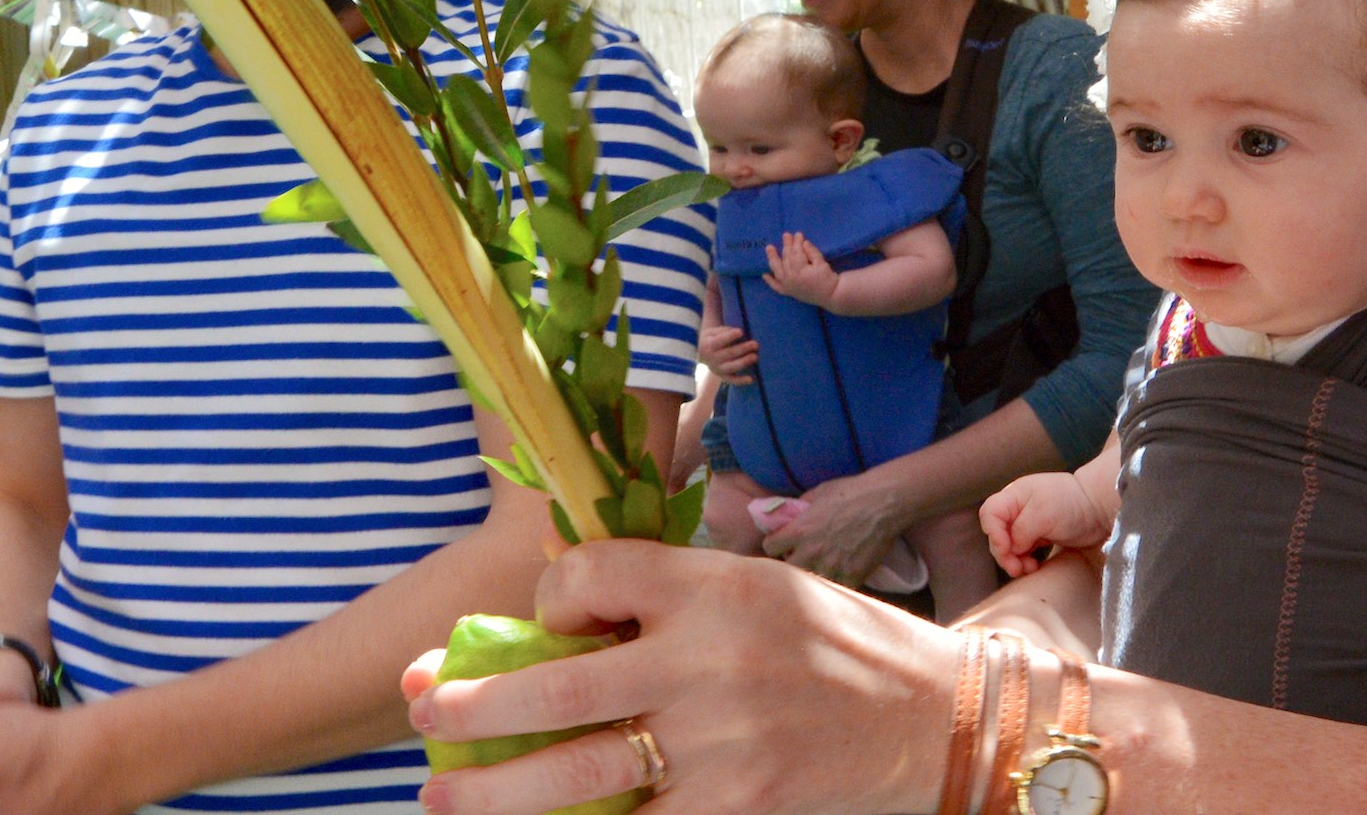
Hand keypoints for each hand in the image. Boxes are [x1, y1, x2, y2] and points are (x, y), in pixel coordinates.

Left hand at [404, 541, 958, 814]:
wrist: (943, 720)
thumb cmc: (839, 649)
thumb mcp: (759, 589)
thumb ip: (673, 599)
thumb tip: (560, 617)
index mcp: (713, 584)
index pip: (587, 575)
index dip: (548, 600)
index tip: (540, 625)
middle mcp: (709, 659)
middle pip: (554, 686)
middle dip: (470, 708)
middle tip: (424, 717)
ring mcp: (721, 744)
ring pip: (575, 776)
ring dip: (493, 794)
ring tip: (443, 801)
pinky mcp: (738, 811)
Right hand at [696, 321, 757, 383]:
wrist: (703, 353)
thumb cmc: (713, 338)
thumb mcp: (712, 331)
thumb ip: (723, 331)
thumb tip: (738, 332)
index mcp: (708, 345)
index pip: (720, 340)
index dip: (730, 336)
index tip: (741, 331)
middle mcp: (712, 358)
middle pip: (729, 353)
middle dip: (743, 348)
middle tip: (755, 344)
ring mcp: (717, 369)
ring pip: (732, 366)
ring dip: (744, 362)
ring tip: (755, 356)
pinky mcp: (723, 376)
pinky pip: (732, 380)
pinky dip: (741, 381)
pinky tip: (751, 379)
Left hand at [758, 469, 907, 587]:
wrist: (883, 503)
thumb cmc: (851, 492)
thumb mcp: (818, 493)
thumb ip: (800, 508)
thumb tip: (790, 515)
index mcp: (799, 531)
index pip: (769, 547)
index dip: (774, 544)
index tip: (781, 543)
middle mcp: (811, 552)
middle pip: (788, 570)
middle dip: (792, 563)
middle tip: (801, 556)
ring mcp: (832, 566)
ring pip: (812, 581)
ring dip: (814, 573)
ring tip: (823, 563)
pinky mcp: (852, 576)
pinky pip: (837, 586)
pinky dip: (838, 580)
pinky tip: (842, 569)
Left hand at [763, 233, 839, 307]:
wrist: (831, 296)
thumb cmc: (828, 278)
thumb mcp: (821, 263)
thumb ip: (811, 252)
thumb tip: (803, 243)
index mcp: (799, 270)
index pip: (796, 253)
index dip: (796, 243)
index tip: (798, 234)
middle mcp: (790, 278)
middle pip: (786, 258)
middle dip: (786, 246)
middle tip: (786, 235)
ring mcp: (787, 286)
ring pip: (777, 270)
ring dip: (773, 258)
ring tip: (769, 248)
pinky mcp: (788, 292)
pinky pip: (776, 287)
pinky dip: (770, 281)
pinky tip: (764, 275)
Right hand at [980, 474, 1110, 577]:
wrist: (1098, 507)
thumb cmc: (1071, 503)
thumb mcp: (1043, 513)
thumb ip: (1021, 530)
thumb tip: (1011, 548)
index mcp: (1013, 496)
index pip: (989, 514)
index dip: (993, 534)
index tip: (1007, 549)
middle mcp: (1016, 510)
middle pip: (996, 534)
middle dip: (1004, 553)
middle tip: (1017, 568)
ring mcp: (1027, 524)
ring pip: (1008, 546)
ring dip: (1014, 560)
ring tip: (1029, 568)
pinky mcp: (1038, 537)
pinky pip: (1021, 552)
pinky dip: (1024, 562)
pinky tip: (1034, 567)